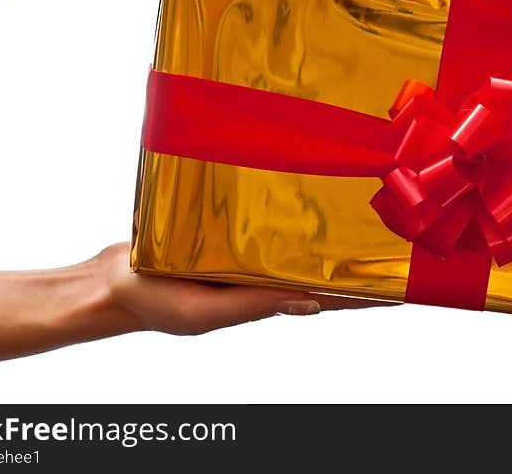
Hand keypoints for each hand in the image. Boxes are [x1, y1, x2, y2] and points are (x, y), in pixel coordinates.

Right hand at [93, 243, 384, 335]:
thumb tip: (309, 301)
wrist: (113, 279)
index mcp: (262, 298)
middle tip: (390, 239)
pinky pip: (262, 221)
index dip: (360, 294)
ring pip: (293, 240)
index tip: (397, 286)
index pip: (323, 297)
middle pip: (316, 266)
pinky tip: (301, 200)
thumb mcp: (206, 312)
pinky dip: (284, 214)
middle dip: (351, 257)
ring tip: (359, 214)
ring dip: (322, 232)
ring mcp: (245, 251)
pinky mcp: (226, 230)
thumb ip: (254, 304)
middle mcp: (260, 273)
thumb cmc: (155, 304)